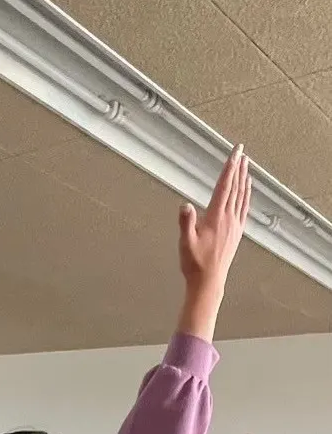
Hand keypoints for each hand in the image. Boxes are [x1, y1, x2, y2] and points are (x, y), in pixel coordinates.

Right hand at [178, 146, 250, 295]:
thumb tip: (185, 205)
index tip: (234, 153)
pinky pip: (244, 207)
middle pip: (235, 187)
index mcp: (216, 218)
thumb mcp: (185, 243)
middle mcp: (228, 218)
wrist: (209, 281)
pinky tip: (247, 189)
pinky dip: (247, 194)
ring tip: (246, 164)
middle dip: (238, 168)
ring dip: (244, 178)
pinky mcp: (237, 231)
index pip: (224, 187)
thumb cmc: (195, 263)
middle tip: (241, 152)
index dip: (229, 169)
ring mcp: (234, 224)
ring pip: (242, 195)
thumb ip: (186, 223)